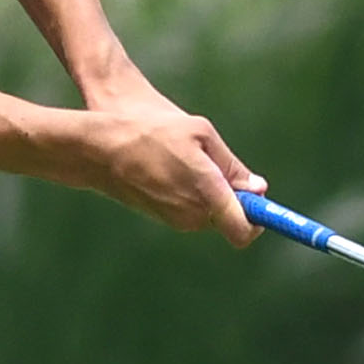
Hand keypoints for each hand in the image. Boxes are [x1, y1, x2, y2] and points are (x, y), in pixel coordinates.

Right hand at [76, 98, 263, 243]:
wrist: (101, 148)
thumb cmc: (153, 132)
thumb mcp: (202, 134)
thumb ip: (232, 166)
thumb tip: (259, 189)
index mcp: (207, 195)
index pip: (244, 231)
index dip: (259, 221)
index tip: (262, 204)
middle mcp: (193, 216)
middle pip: (230, 217)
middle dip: (233, 197)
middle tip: (215, 162)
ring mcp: (175, 220)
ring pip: (210, 211)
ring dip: (210, 191)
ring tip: (186, 158)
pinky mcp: (162, 217)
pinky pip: (191, 208)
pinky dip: (191, 192)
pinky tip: (171, 166)